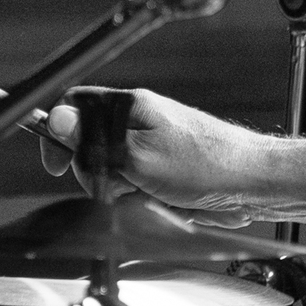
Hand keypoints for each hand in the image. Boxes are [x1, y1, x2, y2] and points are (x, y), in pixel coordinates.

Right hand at [40, 87, 271, 223]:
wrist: (250, 185)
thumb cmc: (207, 164)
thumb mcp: (138, 156)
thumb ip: (95, 141)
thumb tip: (57, 120)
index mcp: (131, 107)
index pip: (76, 106)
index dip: (57, 133)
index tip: (55, 164)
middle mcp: (138, 122)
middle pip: (87, 143)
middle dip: (93, 170)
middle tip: (117, 183)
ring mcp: (149, 146)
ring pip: (107, 168)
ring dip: (117, 187)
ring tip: (144, 192)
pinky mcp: (159, 169)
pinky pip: (130, 183)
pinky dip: (136, 196)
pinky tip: (155, 199)